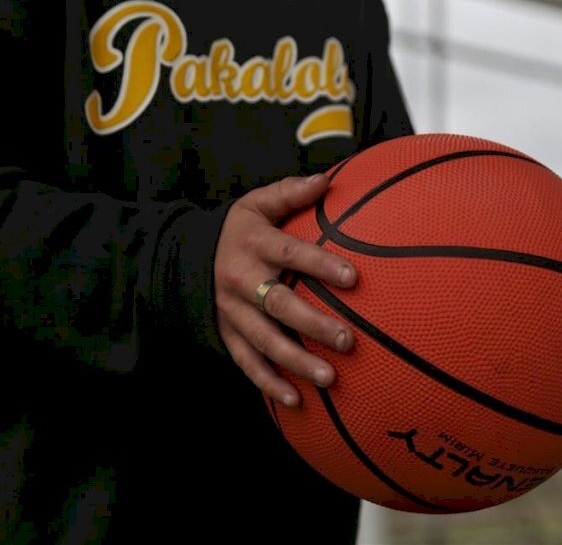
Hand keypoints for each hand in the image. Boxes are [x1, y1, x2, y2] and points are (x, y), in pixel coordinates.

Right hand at [214, 173, 354, 407]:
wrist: (186, 257)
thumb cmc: (241, 229)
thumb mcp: (257, 203)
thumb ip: (290, 193)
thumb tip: (326, 180)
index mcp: (254, 244)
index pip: (291, 254)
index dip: (320, 264)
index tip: (353, 277)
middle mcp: (241, 280)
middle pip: (279, 304)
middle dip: (312, 323)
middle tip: (347, 339)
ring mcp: (232, 312)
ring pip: (264, 341)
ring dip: (296, 362)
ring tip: (330, 378)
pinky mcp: (227, 335)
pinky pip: (247, 363)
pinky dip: (269, 384)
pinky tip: (296, 402)